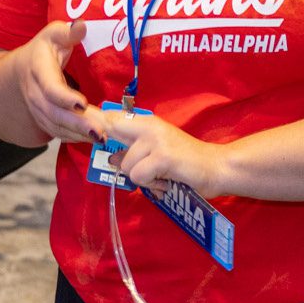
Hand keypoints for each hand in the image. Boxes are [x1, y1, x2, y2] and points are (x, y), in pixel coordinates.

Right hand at [14, 20, 91, 142]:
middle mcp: (35, 93)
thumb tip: (82, 26)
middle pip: (54, 113)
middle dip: (76, 124)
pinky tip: (91, 139)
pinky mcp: (44, 120)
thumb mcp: (53, 34)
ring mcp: (38, 109)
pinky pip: (57, 132)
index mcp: (38, 69)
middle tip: (99, 131)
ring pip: (55, 126)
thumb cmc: (43, 50)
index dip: (64, 98)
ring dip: (77, 134)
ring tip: (100, 137)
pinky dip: (73, 138)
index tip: (82, 104)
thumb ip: (68, 32)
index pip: (49, 88)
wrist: (20, 71)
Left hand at [87, 104, 226, 197]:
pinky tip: (166, 182)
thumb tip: (110, 157)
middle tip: (135, 165)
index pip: (112, 117)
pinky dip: (151, 185)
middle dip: (113, 151)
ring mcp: (156, 140)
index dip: (96, 122)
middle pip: (111, 131)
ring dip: (141, 178)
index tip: (86, 122)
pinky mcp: (163, 156)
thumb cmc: (185, 163)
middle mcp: (149, 126)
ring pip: (125, 165)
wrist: (217, 167)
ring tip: (161, 177)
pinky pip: (138, 176)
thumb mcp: (155, 154)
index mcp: (147, 122)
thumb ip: (132, 153)